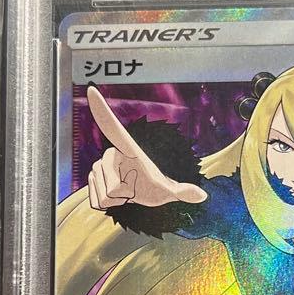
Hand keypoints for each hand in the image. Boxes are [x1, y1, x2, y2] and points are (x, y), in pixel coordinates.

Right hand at [86, 87, 207, 209]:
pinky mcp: (90, 179)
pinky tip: (116, 197)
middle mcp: (111, 153)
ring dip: (117, 200)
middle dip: (124, 194)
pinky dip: (108, 204)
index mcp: (128, 148)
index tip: (91, 90)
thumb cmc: (155, 187)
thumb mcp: (169, 191)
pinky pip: (95, 199)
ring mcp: (98, 166)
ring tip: (125, 191)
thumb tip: (203, 195)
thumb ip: (183, 192)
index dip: (102, 109)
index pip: (113, 127)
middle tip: (133, 188)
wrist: (140, 194)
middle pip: (112, 185)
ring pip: (104, 194)